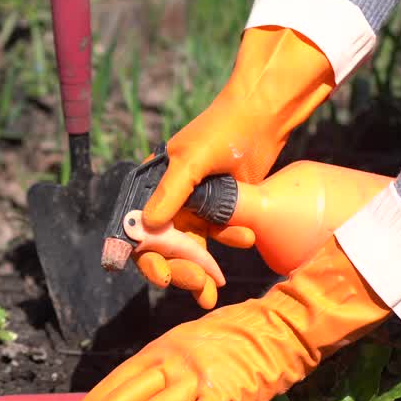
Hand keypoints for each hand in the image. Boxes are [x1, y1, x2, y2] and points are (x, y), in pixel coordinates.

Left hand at [65, 236, 389, 400]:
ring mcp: (199, 375)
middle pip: (128, 395)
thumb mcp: (188, 343)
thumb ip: (163, 368)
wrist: (280, 327)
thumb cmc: (233, 338)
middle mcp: (174, 359)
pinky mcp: (225, 393)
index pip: (119, 379)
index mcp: (162, 347)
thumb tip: (133, 398)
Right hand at [133, 27, 334, 296]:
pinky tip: (246, 238)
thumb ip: (171, 192)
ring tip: (215, 283)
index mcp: (151, 186)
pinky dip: (228, 242)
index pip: (137, 229)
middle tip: (197, 285)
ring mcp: (194, 206)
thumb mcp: (191, 160)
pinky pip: (217, 236)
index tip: (162, 277)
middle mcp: (168, 199)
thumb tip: (148, 226)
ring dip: (202, 268)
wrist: (263, 116)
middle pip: (163, 247)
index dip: (146, 255)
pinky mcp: (219, 209)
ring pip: (190, 248)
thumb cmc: (222, 130)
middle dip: (178, 269)